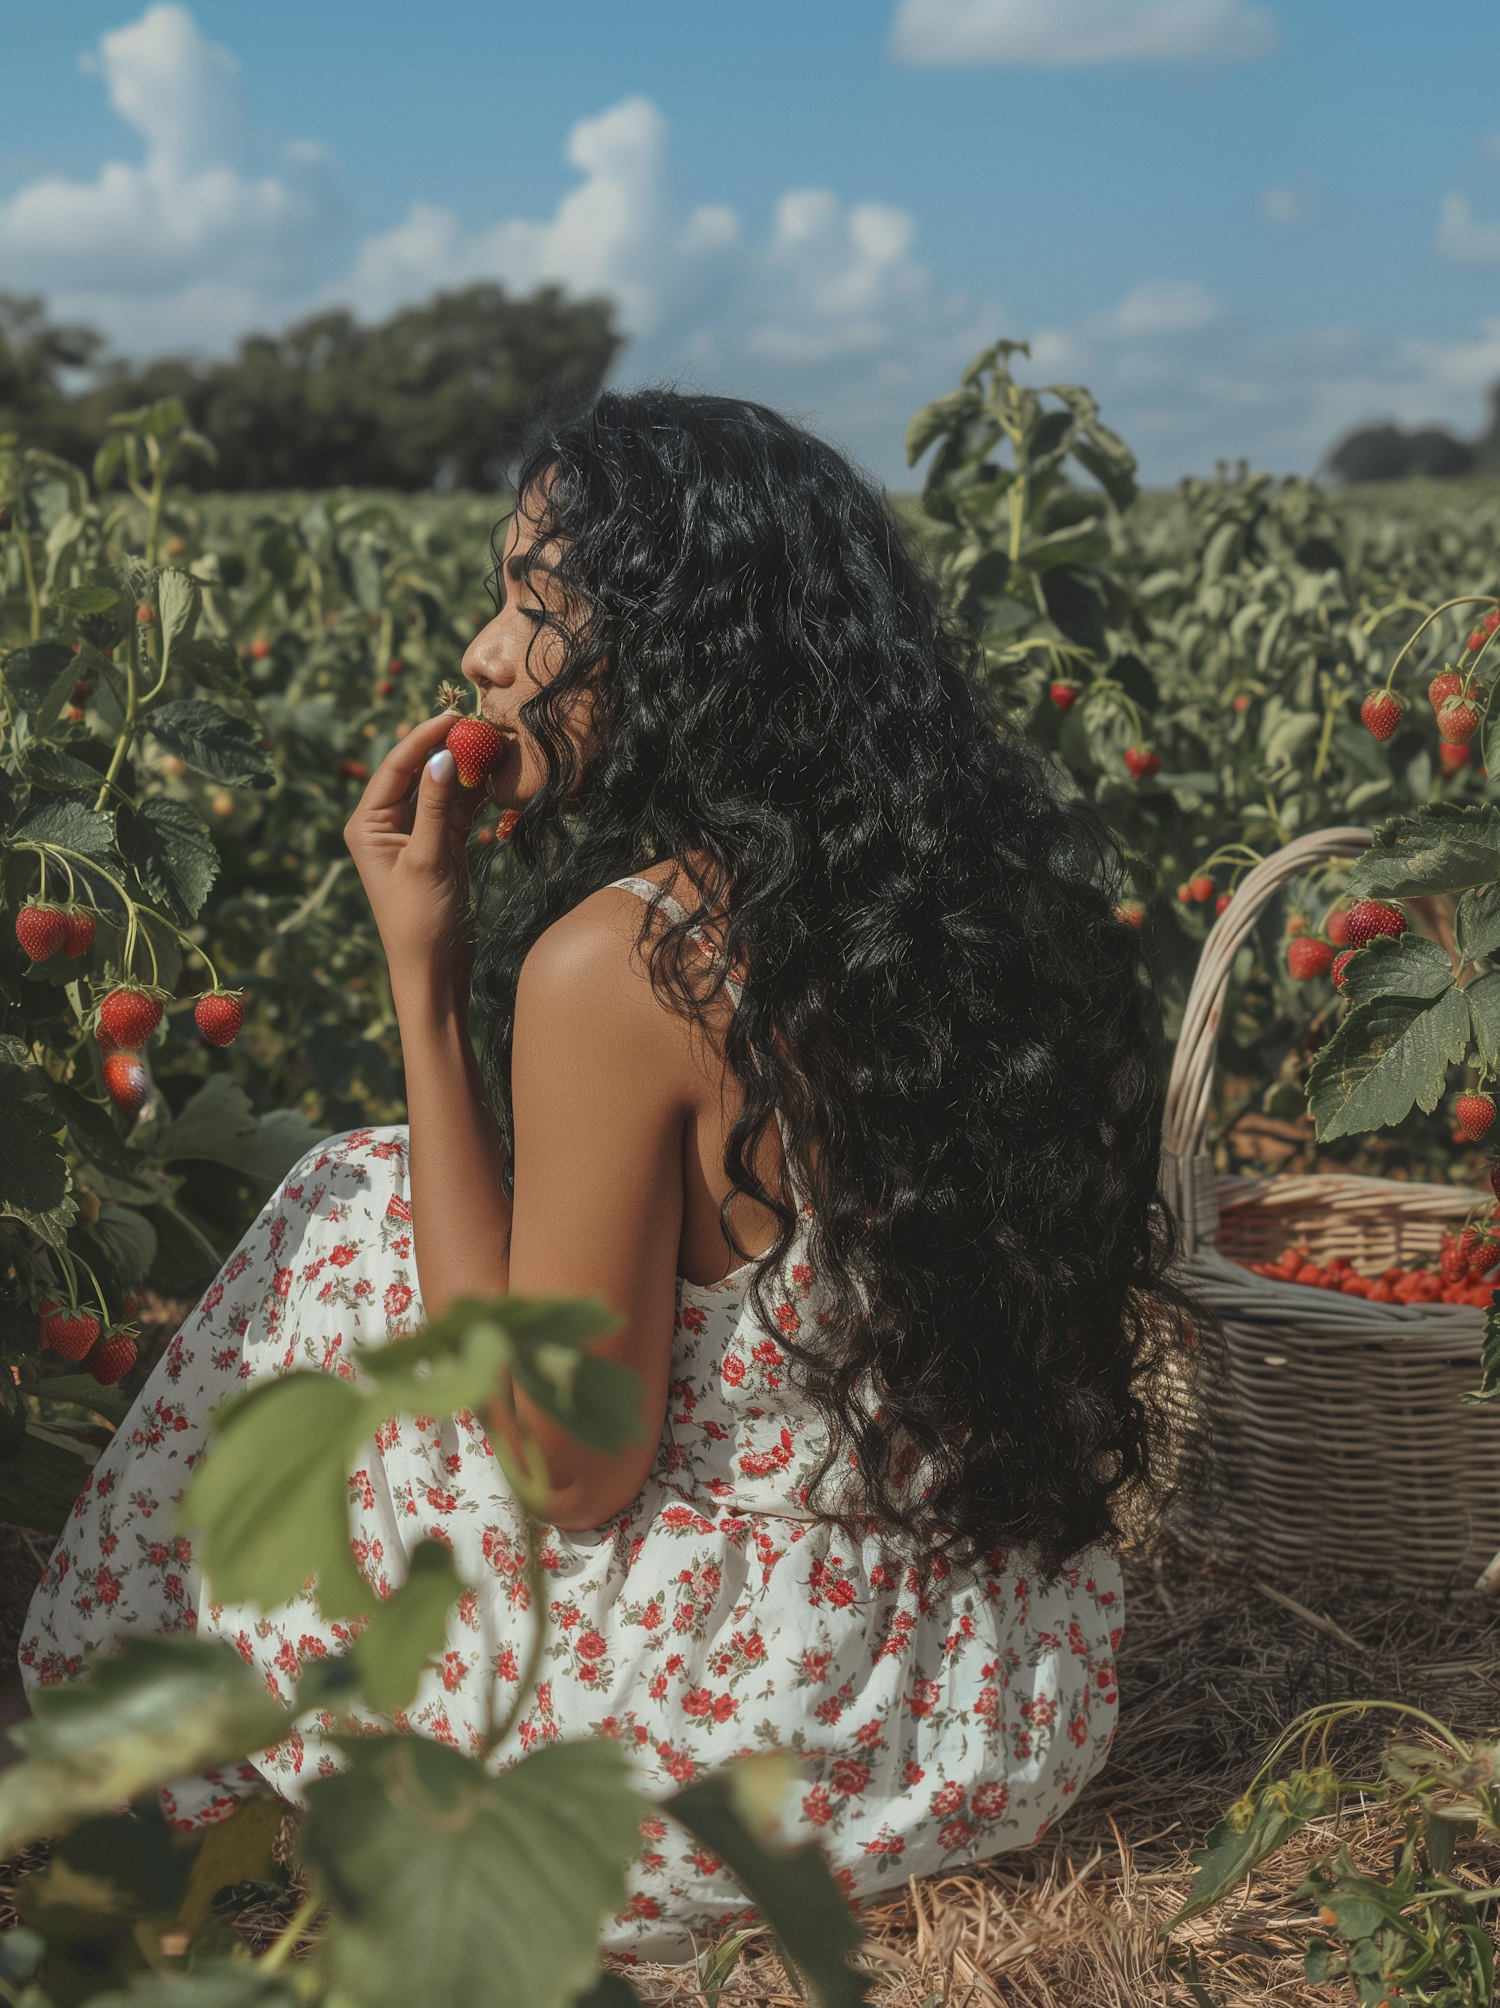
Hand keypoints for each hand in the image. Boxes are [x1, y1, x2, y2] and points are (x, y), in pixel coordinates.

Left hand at [344, 712, 490, 1001]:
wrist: (434, 970)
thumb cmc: (420, 922)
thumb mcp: (428, 860)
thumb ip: (436, 807)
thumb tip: (445, 756)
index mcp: (367, 823)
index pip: (396, 766)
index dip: (424, 737)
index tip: (455, 715)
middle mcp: (386, 823)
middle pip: (419, 771)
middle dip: (449, 748)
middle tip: (482, 725)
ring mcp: (415, 834)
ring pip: (442, 788)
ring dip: (467, 769)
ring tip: (496, 745)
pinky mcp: (440, 846)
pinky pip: (458, 809)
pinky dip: (476, 795)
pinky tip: (497, 778)